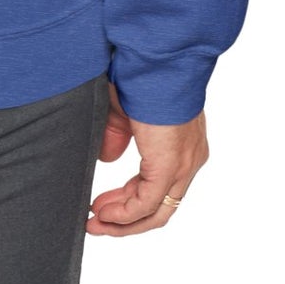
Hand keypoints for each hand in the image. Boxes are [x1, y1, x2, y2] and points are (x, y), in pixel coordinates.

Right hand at [86, 84, 208, 235]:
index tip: (103, 206)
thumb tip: (108, 160)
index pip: (159, 186)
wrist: (155, 59)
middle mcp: (188, 159)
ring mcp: (182, 164)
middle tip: (97, 221)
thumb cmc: (140, 74)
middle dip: (125, 218)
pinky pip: (146, 203)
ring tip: (96, 224)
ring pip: (157, 211)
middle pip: (160, 206)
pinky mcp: (169, 165)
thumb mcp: (123, 110)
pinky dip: (124, 214)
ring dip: (123, 222)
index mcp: (182, 144)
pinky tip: (103, 213)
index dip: (129, 201)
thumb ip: (116, 136)